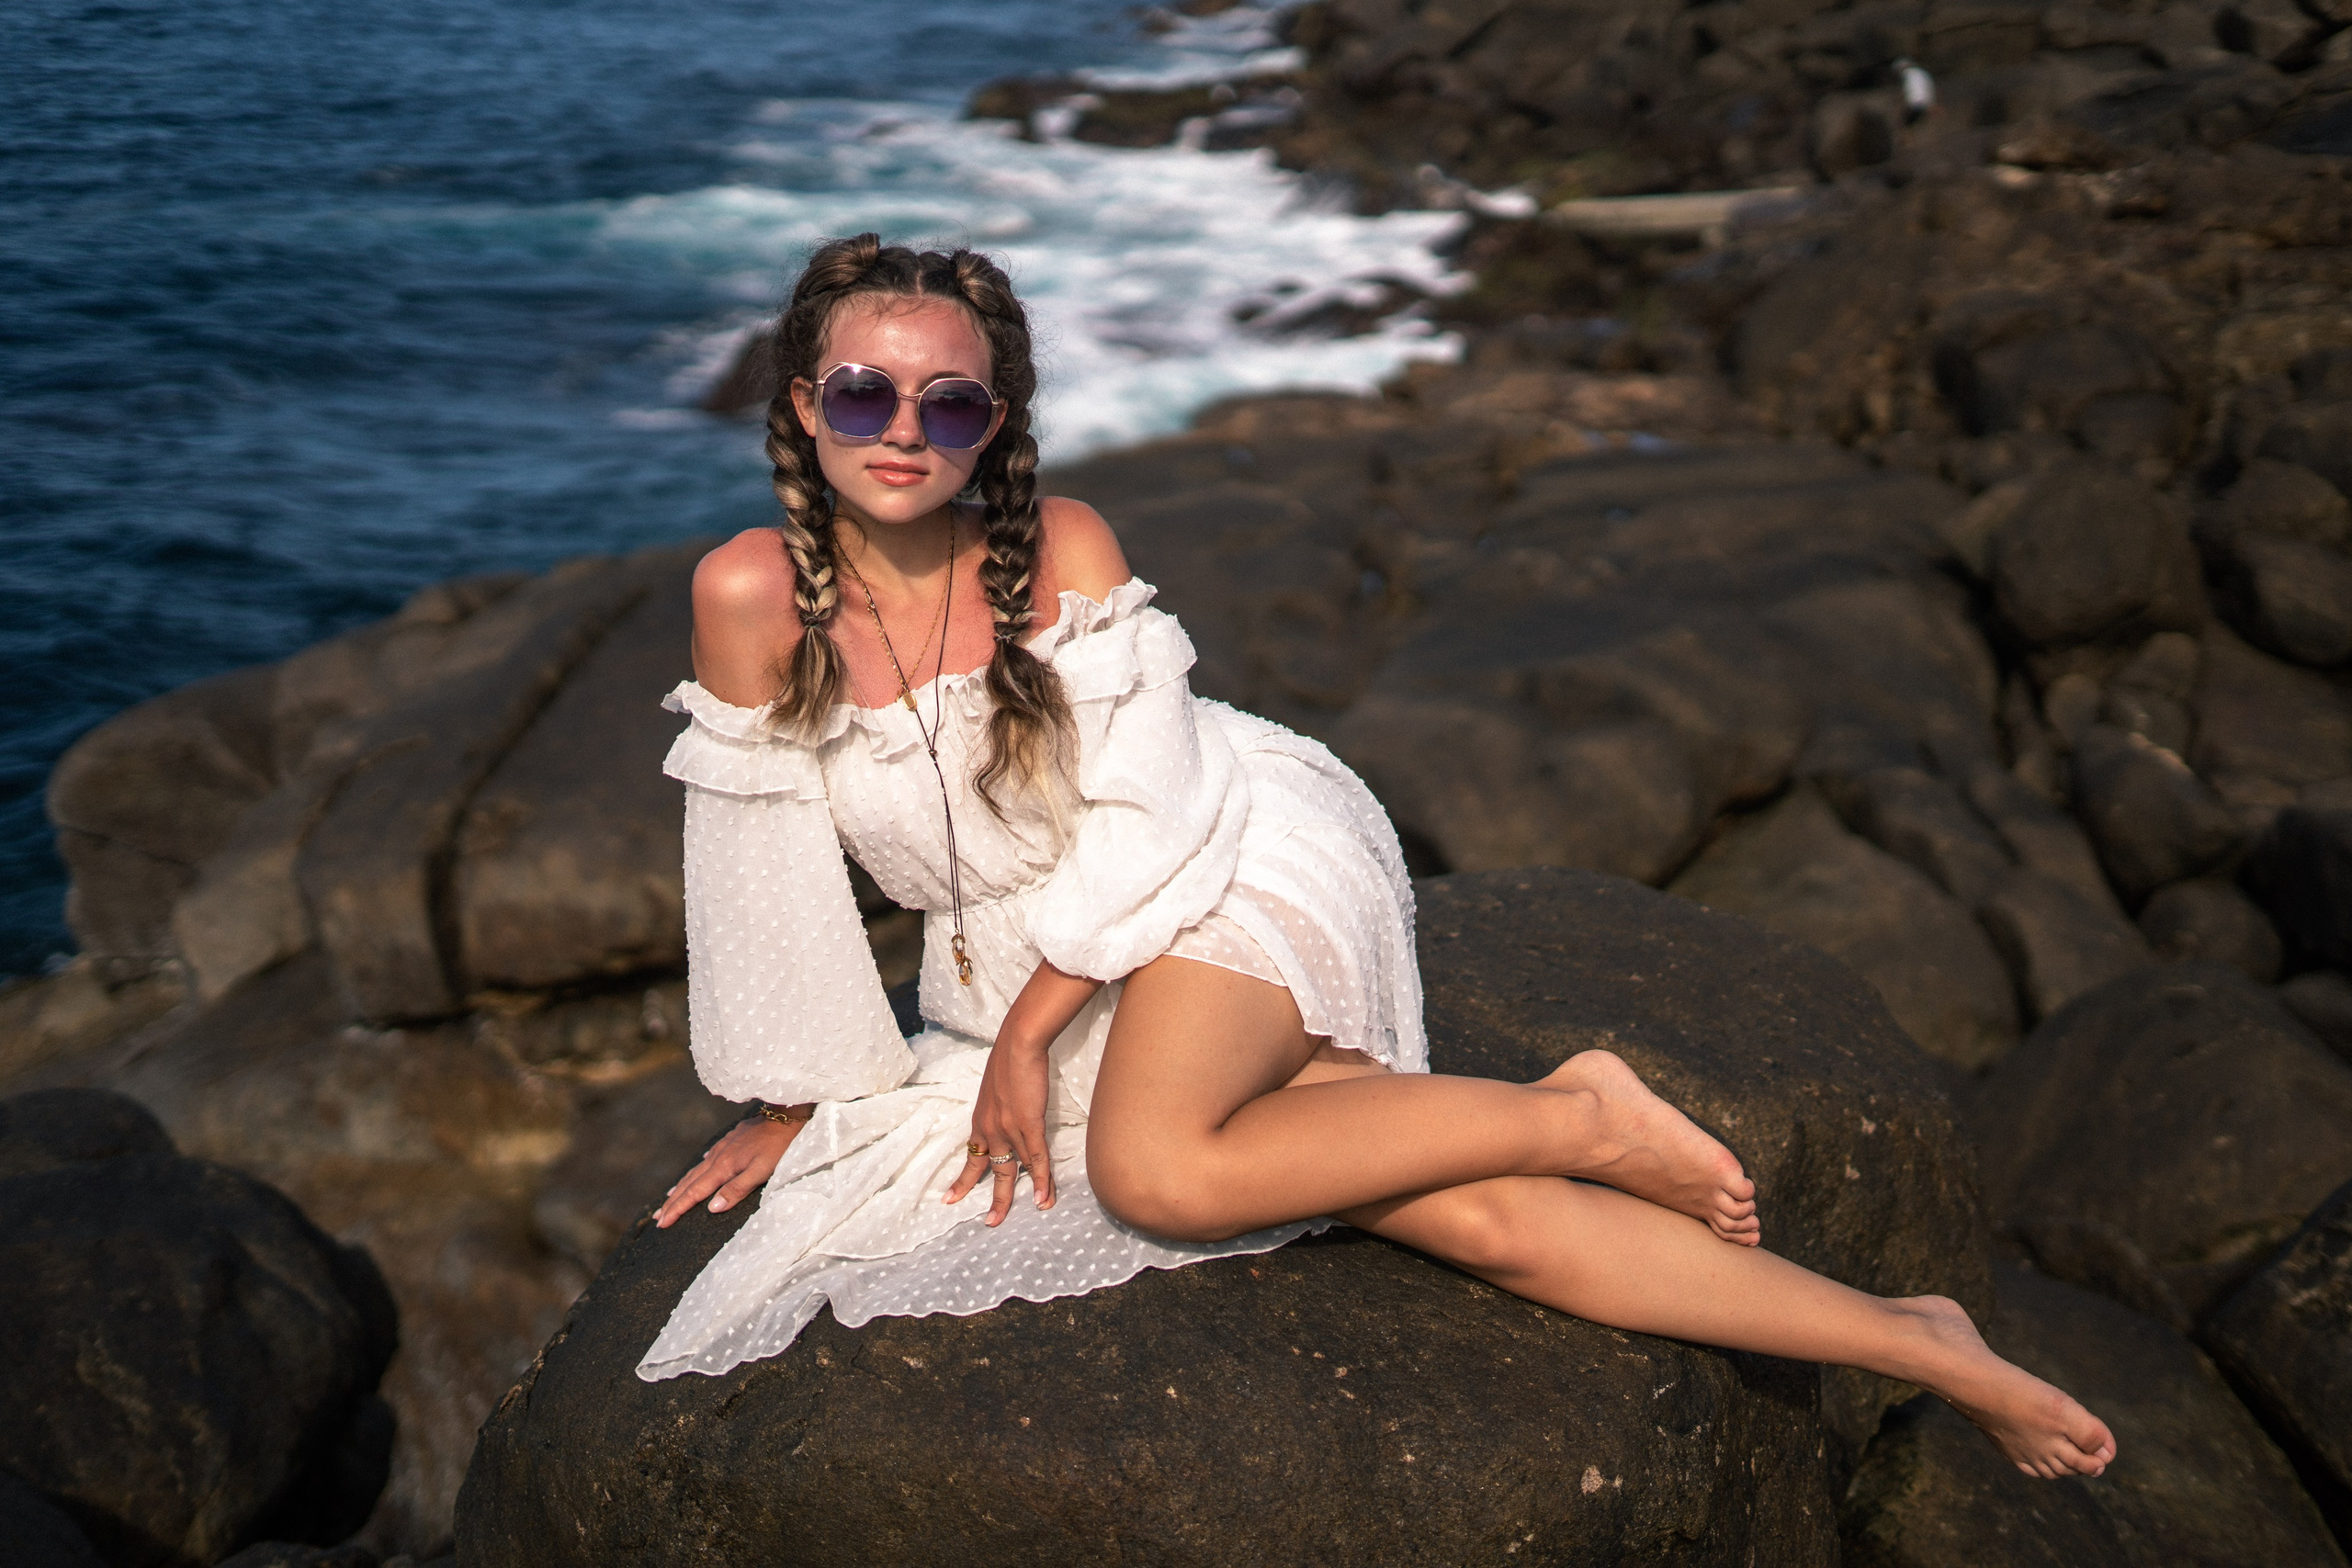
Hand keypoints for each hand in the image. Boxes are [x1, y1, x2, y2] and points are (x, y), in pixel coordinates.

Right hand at [654, 1110, 807, 1227]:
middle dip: (673, 1201)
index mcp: (724, 1167)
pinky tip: (699, 1167)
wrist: (787, 1114)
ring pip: (698, 1169)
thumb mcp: (762, 1171)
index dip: (678, 1208)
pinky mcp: (733, 1139)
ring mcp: (725, 1146)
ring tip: (670, 1196)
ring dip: (682, 1185)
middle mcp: (719, 1156)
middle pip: (690, 1182)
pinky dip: (699, 1168)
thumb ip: (737, 1189)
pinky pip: (709, 1157)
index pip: (695, 1193)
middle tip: (658, 1217)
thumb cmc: (779, 1146)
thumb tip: (712, 1208)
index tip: (662, 1224)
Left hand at [944, 1037, 1055, 1223]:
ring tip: (1025, 1214)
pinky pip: (1036, 1160)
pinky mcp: (1028, 1125)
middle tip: (989, 1222)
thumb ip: (1001, 1104)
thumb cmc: (1010, 1058)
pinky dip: (1042, 1180)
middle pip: (991, 1170)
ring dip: (1019, 1195)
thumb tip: (1009, 1109)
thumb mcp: (997, 1086)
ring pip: (1014, 1170)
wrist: (1018, 1044)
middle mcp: (990, 1129)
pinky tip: (1045, 1198)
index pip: (972, 1155)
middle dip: (992, 1198)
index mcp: (981, 1119)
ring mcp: (1009, 1129)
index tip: (950, 1199)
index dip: (963, 1179)